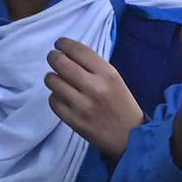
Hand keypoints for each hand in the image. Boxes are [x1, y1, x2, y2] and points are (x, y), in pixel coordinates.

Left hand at [46, 38, 144, 156]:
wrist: (130, 137)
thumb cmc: (122, 104)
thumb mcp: (115, 79)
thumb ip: (94, 66)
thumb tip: (69, 53)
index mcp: (108, 74)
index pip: (79, 50)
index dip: (64, 44)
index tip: (59, 44)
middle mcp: (94, 87)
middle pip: (61, 63)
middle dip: (53, 57)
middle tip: (54, 58)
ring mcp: (82, 105)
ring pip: (53, 81)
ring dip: (52, 77)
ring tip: (58, 79)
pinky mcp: (73, 120)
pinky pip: (53, 101)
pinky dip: (55, 96)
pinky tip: (62, 97)